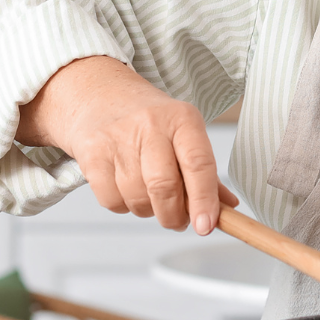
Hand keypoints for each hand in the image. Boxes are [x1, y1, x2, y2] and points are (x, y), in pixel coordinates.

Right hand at [17, 55, 238, 233]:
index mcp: (182, 118)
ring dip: (147, 210)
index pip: (198, 163)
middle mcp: (150, 124)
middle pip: (164, 186)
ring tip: (148, 194)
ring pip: (138, 198)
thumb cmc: (147, 119)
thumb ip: (205, 172)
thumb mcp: (182, 132)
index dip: (204, 199)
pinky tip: (124, 187)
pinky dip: (122, 205)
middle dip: (173, 215)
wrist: (98, 93)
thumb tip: (228, 208)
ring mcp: (118, 138)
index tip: (206, 226)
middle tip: (178, 220)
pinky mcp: (92, 153)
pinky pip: (112, 201)